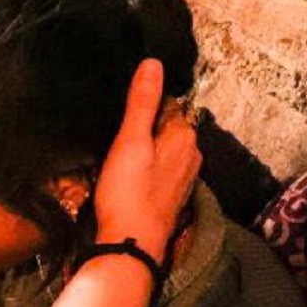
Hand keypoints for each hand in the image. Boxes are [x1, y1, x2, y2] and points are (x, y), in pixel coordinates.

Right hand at [94, 60, 199, 262]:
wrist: (130, 242)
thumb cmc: (128, 192)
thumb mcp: (130, 141)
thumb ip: (142, 102)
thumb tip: (153, 63)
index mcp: (184, 136)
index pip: (166, 104)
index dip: (140, 109)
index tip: (120, 121)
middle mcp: (191, 155)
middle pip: (164, 127)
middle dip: (142, 130)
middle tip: (115, 142)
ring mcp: (184, 177)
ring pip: (161, 150)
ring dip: (143, 151)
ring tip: (118, 161)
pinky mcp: (172, 195)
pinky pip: (158, 170)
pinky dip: (145, 170)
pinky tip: (127, 179)